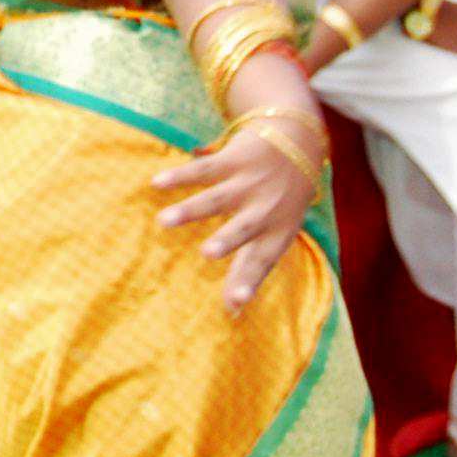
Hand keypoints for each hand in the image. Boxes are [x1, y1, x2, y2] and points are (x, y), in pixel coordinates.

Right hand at [153, 117, 319, 310]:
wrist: (299, 145)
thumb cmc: (279, 204)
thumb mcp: (274, 235)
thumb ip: (249, 269)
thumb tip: (232, 311)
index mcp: (277, 232)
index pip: (262, 261)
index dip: (248, 281)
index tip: (235, 302)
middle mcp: (265, 209)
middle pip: (244, 227)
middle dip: (226, 240)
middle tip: (207, 253)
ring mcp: (250, 183)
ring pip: (218, 198)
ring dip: (190, 209)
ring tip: (163, 221)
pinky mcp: (235, 159)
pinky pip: (204, 169)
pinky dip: (180, 176)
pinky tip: (156, 183)